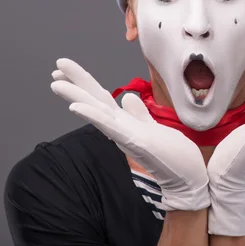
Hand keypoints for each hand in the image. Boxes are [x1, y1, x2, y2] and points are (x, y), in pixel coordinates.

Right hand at [50, 58, 209, 211]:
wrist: (186, 178)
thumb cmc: (172, 155)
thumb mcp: (153, 127)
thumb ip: (138, 113)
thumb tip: (126, 97)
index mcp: (125, 122)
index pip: (100, 98)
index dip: (84, 82)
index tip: (64, 69)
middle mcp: (121, 128)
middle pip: (95, 100)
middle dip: (76, 83)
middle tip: (57, 66)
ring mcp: (126, 135)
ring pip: (98, 112)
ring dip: (77, 97)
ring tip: (56, 83)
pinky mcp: (136, 142)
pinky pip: (111, 127)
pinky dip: (94, 116)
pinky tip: (77, 107)